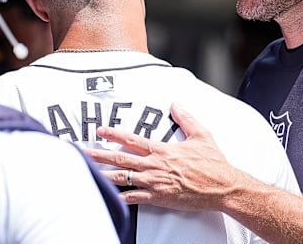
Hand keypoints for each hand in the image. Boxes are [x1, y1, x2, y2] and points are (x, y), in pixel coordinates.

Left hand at [87, 103, 246, 211]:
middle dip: (98, 155)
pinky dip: (119, 198)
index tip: (100, 130)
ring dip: (102, 175)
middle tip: (81, 153)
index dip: (114, 134)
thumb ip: (186, 118)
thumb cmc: (213, 163)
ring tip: (86, 174)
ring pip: (122, 178)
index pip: (132, 139)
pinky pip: (133, 198)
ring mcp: (154, 183)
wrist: (222, 186)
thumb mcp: (201, 135)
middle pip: (120, 159)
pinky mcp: (158, 198)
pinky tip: (107, 197)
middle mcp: (154, 166)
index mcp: (162, 150)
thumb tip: (176, 104)